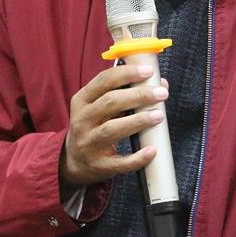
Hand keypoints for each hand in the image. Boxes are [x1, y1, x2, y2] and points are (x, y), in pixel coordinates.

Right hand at [60, 64, 168, 198]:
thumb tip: (161, 84)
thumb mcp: (100, 107)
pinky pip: (120, 162)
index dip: (127, 73)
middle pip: (110, 102)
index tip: (148, 71)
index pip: (104, 80)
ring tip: (159, 115)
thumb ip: (126, 94)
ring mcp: (88, 143)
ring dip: (138, 120)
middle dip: (138, 95)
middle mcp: (82, 120)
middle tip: (161, 93)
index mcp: (82, 100)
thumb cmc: (94, 126)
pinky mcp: (98, 165)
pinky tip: (152, 150)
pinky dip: (137, 157)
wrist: (74, 161)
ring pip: (112, 129)